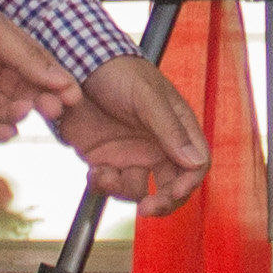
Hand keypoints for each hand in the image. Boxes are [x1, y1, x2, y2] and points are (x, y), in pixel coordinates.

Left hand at [0, 0, 76, 143]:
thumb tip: (59, 77)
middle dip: (41, 101)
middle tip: (54, 108)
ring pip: (3, 111)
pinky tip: (8, 132)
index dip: (55, 81)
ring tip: (21, 110)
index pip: (36, 68)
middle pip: (24, 91)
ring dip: (17, 114)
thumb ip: (24, 54)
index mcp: (2, 45)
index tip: (73, 95)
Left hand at [52, 52, 211, 212]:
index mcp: (177, 128)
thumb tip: (195, 163)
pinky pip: (109, 185)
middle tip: (147, 208)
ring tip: (103, 174)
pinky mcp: (105, 159)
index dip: (188, 183)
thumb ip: (170, 129)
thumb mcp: (147, 97)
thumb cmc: (120, 71)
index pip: (195, 165)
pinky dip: (101, 185)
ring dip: (121, 190)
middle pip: (171, 187)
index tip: (174, 193)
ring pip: (137, 191)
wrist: (78, 63)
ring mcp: (131, 154)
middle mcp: (157, 146)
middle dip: (161, 202)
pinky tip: (93, 171)